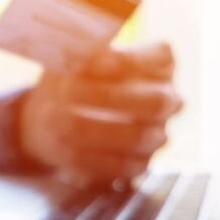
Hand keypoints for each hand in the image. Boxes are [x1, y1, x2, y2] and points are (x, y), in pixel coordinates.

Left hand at [18, 42, 181, 183]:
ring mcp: (157, 134)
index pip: (162, 58)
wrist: (52, 118)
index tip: (93, 62)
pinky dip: (88, 154)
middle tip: (69, 91)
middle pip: (156, 101)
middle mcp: (166, 99)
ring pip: (139, 136)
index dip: (130, 60)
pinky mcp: (139, 163)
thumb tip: (80, 54)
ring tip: (55, 119)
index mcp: (159, 64)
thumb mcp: (72, 60)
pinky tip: (62, 143)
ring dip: (93, 129)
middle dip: (110, 97)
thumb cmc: (69, 78)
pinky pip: (122, 164)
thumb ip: (81, 54)